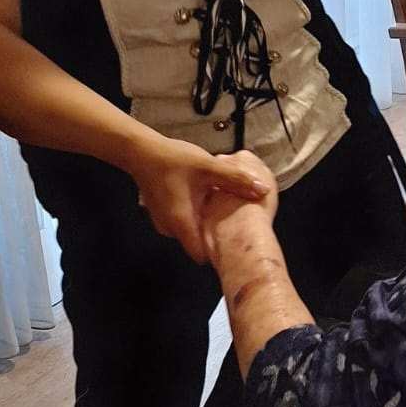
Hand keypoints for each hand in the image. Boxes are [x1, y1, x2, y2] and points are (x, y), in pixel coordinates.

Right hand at [127, 135, 272, 263]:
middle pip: (199, 242)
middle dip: (217, 233)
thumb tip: (264, 191)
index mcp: (181, 223)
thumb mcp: (209, 167)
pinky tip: (207, 199)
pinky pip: (185, 221)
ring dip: (207, 222)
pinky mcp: (164, 215)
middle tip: (237, 219)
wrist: (141, 151)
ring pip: (193, 230)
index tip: (237, 242)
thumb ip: (236, 179)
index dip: (221, 251)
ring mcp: (165, 224)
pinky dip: (197, 214)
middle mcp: (170, 229)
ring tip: (224, 207)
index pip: (202, 255)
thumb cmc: (173, 160)